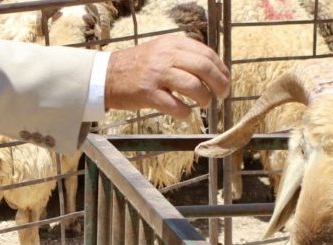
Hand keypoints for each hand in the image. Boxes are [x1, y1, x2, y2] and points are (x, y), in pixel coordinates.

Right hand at [104, 34, 228, 117]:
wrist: (106, 75)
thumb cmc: (140, 66)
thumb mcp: (162, 51)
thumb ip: (186, 56)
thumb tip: (216, 71)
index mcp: (172, 43)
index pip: (207, 53)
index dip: (221, 69)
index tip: (225, 81)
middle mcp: (165, 56)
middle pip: (204, 68)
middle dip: (220, 84)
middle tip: (221, 95)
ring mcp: (157, 75)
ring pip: (194, 87)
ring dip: (205, 99)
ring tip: (203, 103)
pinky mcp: (148, 94)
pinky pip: (176, 106)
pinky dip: (186, 113)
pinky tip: (185, 113)